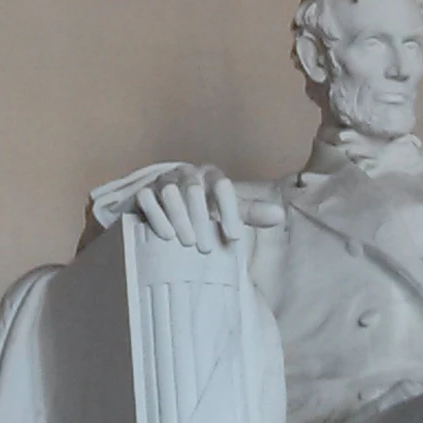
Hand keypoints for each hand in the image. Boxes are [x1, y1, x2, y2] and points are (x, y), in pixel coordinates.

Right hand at [132, 164, 285, 254]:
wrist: (164, 203)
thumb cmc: (202, 208)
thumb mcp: (226, 210)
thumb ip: (250, 212)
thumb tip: (279, 216)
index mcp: (210, 175)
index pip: (223, 186)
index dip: (229, 211)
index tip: (233, 238)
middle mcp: (186, 173)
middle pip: (194, 190)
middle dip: (201, 219)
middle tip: (207, 249)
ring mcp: (163, 181)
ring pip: (170, 191)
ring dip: (179, 217)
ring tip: (187, 242)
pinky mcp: (143, 191)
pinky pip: (147, 198)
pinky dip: (156, 215)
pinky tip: (165, 234)